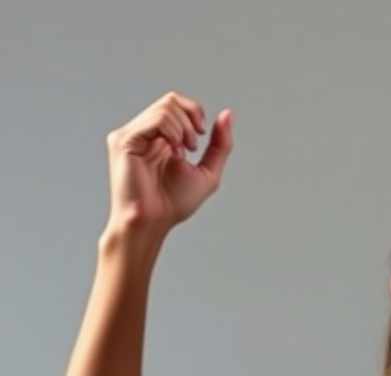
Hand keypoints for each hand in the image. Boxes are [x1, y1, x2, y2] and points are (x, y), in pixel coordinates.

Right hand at [104, 91, 232, 236]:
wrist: (153, 221)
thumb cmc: (173, 204)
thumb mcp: (208, 173)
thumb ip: (220, 145)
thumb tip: (228, 114)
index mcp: (159, 137)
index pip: (176, 103)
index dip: (194, 112)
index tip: (202, 134)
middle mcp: (144, 132)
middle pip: (171, 100)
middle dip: (190, 119)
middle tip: (192, 147)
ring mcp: (132, 134)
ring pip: (165, 108)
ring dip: (183, 130)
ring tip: (182, 154)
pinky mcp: (124, 140)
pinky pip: (155, 120)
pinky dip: (172, 132)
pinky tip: (173, 153)